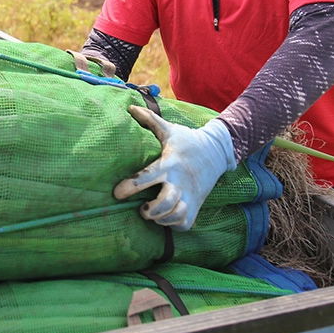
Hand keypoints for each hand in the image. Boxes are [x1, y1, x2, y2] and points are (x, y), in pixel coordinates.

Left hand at [113, 105, 235, 230]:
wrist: (217, 151)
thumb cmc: (187, 141)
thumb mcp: (169, 129)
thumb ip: (149, 120)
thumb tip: (130, 107)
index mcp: (169, 163)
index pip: (148, 177)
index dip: (131, 186)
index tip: (116, 193)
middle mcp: (180, 182)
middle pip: (165, 203)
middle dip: (150, 210)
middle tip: (141, 208)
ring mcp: (190, 195)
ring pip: (175, 215)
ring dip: (161, 218)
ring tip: (151, 213)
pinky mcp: (197, 205)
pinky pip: (185, 223)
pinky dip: (173, 225)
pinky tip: (165, 218)